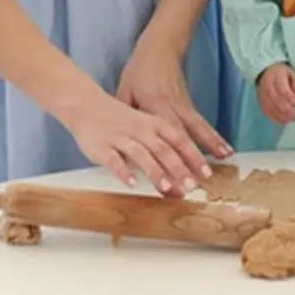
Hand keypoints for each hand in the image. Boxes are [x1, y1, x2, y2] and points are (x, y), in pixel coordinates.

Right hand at [64, 89, 213, 194]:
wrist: (87, 105)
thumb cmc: (123, 120)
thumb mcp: (148, 125)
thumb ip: (165, 143)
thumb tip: (187, 168)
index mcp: (156, 124)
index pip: (180, 140)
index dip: (194, 156)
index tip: (207, 173)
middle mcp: (142, 130)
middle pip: (164, 149)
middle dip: (179, 168)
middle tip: (191, 186)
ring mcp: (122, 137)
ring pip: (142, 154)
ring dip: (155, 171)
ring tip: (167, 188)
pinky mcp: (102, 147)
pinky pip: (114, 160)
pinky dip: (124, 171)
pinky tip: (132, 184)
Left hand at [117, 31, 232, 161]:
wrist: (161, 48)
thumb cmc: (140, 70)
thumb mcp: (124, 91)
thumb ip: (125, 117)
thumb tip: (123, 142)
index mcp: (154, 106)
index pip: (162, 137)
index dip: (169, 157)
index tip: (174, 174)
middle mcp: (173, 107)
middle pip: (185, 135)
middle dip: (195, 158)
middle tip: (203, 178)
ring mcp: (184, 105)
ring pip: (199, 129)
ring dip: (211, 147)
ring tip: (224, 162)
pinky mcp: (189, 104)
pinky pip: (203, 123)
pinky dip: (214, 137)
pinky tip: (225, 150)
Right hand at [258, 64, 294, 123]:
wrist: (267, 72)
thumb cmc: (283, 74)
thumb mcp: (293, 75)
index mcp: (276, 76)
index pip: (282, 89)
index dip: (290, 98)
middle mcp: (267, 86)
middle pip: (276, 100)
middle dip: (287, 110)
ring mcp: (262, 95)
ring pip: (271, 108)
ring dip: (282, 116)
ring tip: (291, 119)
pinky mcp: (261, 102)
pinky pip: (267, 112)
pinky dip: (276, 118)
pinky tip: (284, 120)